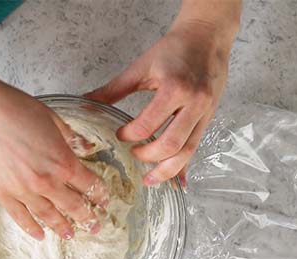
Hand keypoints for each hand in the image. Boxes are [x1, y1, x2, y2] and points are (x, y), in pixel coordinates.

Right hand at [0, 82, 109, 240]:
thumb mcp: (53, 119)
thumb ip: (71, 137)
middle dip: (87, 218)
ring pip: (49, 216)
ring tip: (70, 235)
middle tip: (94, 226)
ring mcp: (24, 191)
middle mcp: (47, 182)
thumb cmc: (15, 109)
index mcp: (64, 163)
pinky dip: (31, 228)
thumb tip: (86, 146)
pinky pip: (21, 217)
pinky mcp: (3, 193)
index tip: (103, 201)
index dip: (99, 194)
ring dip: (62, 227)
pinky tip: (40, 235)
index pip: (89, 185)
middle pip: (73, 206)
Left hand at [86, 9, 238, 184]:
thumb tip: (88, 104)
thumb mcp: (142, 67)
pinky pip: (195, 148)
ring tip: (151, 179)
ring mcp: (204, 114)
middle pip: (170, 145)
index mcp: (174, 88)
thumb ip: (114, 90)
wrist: (207, 40)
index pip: (148, 124)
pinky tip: (177, 180)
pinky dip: (184, 165)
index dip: (130, 136)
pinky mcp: (208, 120)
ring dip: (167, 170)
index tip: (120, 136)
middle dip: (149, 157)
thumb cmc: (175, 49)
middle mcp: (193, 104)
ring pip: (187, 152)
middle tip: (134, 157)